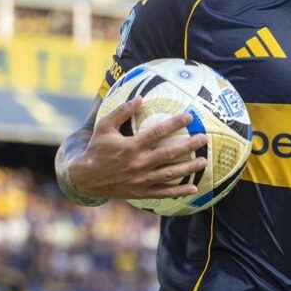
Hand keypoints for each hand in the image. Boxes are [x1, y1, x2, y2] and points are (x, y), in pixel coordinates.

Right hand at [68, 96, 207, 200]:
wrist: (86, 178)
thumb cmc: (97, 149)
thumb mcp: (104, 127)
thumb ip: (121, 111)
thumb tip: (140, 98)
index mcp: (131, 146)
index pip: (158, 132)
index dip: (175, 123)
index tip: (189, 117)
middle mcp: (139, 163)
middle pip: (170, 153)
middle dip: (189, 145)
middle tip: (203, 138)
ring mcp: (141, 180)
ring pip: (170, 173)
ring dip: (189, 168)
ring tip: (204, 161)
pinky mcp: (141, 192)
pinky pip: (164, 192)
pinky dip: (179, 191)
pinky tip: (193, 188)